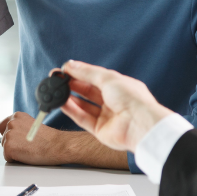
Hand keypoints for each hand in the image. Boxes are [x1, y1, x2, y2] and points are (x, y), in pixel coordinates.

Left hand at [0, 113, 73, 164]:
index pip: (2, 126)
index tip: (18, 139)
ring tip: (29, 150)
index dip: (9, 135)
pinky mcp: (9, 147)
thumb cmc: (48, 139)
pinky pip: (7, 157)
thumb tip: (12, 134)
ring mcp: (9, 135)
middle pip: (3, 138)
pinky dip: (15, 159)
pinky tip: (27, 155)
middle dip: (12, 144)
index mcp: (17, 116)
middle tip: (27, 146)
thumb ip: (20, 127)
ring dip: (14, 152)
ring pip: (5, 148)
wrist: (57, 146)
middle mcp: (11, 123)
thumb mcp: (32, 126)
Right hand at [59, 60, 173, 151]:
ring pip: (84, 105)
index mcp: (119, 86)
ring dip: (69, 98)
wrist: (140, 125)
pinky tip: (62, 103)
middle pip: (88, 91)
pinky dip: (72, 110)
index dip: (79, 74)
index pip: (95, 78)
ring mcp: (106, 116)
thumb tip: (70, 65)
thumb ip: (87, 72)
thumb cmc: (132, 99)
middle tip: (56, 80)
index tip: (64, 70)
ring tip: (56, 91)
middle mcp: (113, 101)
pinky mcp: (100, 130)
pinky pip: (82, 118)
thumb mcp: (108, 78)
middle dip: (72, 85)